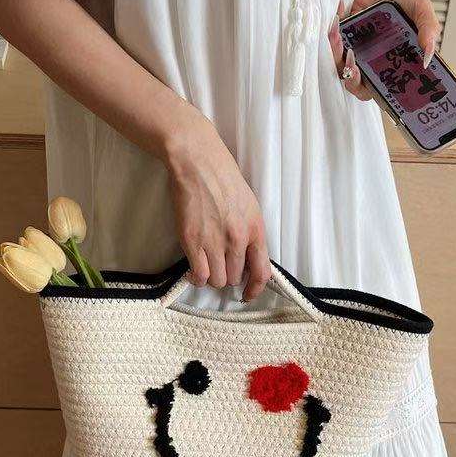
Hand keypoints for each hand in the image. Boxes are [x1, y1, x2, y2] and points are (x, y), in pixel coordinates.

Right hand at [164, 111, 270, 301]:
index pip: (262, 272)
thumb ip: (250, 233)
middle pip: (235, 278)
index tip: (247, 295)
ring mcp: (214, 242)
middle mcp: (237, 239)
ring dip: (212, 277)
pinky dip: (196, 277)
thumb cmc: (223, 179)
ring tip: (206, 264)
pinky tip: (194, 270)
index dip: (255, 289)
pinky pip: (199, 275)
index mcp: (255, 230)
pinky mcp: (193, 241)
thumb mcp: (249, 206)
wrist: (199, 162)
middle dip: (227, 275)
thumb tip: (247, 258)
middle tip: (219, 264)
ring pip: (217, 281)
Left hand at [328, 0, 441, 100]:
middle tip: (354, 65)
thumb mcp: (420, 7)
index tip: (383, 88)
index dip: (387, 96)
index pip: (389, 89)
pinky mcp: (337, 45)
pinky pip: (331, 52)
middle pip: (361, 88)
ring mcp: (353, 55)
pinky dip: (330, 40)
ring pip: (342, 71)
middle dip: (355, 81)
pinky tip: (335, 22)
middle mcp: (372, 63)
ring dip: (338, 57)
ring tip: (338, 37)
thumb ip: (428, 29)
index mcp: (393, 62)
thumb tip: (428, 58)